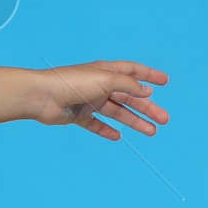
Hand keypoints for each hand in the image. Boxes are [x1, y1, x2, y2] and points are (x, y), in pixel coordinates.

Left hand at [31, 60, 169, 140]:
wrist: (42, 96)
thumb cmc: (72, 82)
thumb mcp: (106, 79)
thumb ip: (128, 85)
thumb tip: (146, 91)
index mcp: (106, 71)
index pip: (133, 71)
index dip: (149, 75)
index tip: (165, 81)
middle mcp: (99, 85)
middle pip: (129, 96)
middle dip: (147, 107)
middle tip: (164, 119)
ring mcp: (89, 100)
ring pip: (117, 112)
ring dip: (134, 121)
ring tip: (151, 131)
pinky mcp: (78, 115)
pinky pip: (96, 124)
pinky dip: (106, 130)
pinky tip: (117, 136)